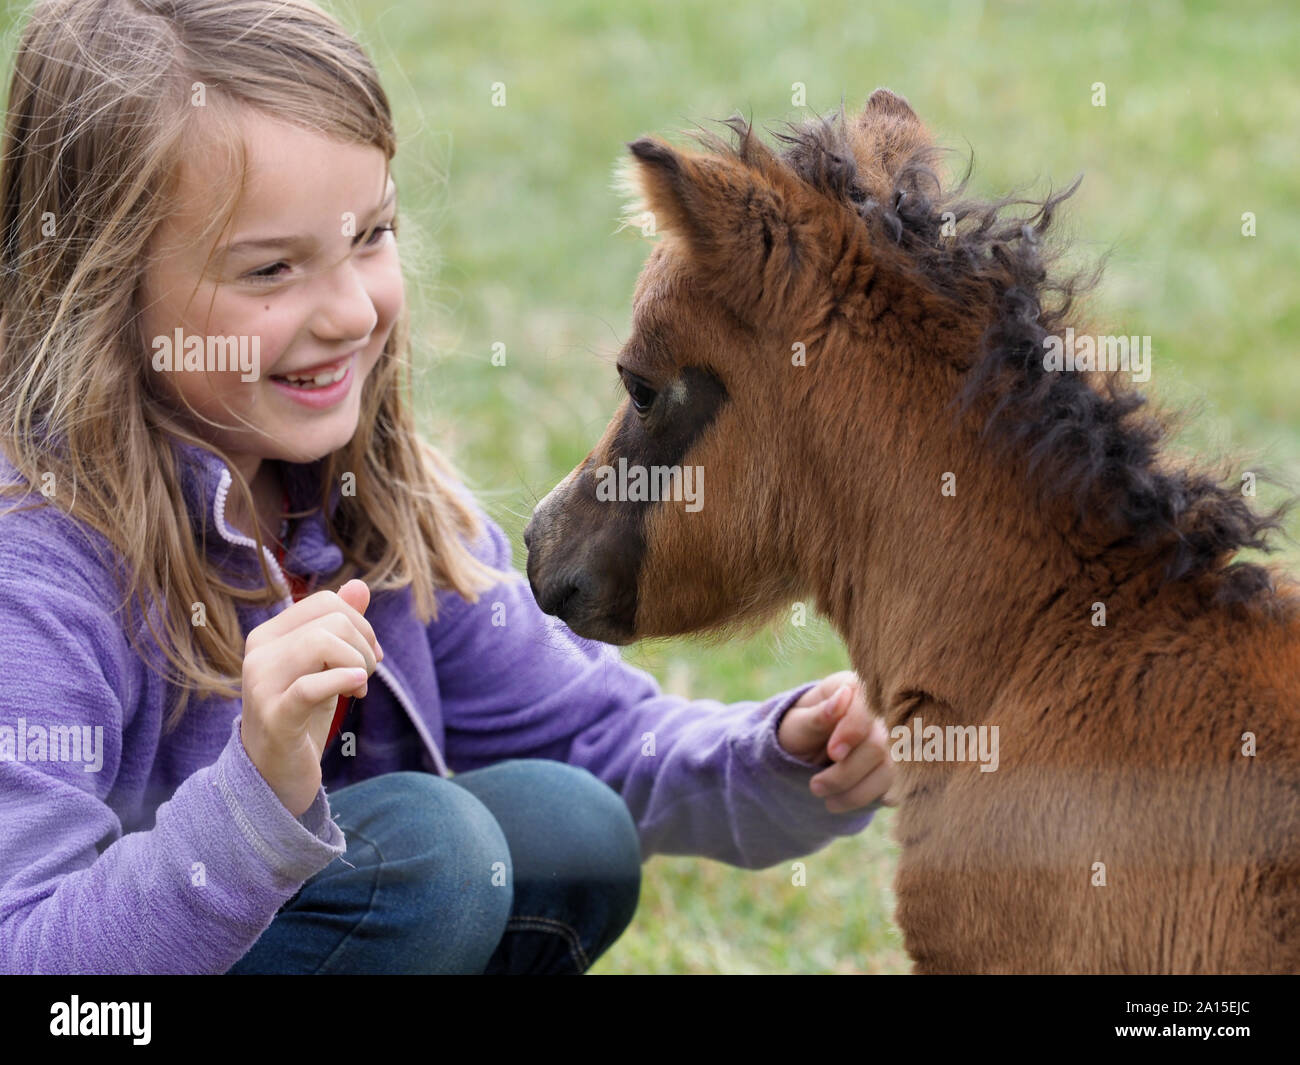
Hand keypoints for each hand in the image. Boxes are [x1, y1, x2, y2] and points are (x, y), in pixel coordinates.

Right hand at [239, 579, 382, 816]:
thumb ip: (340, 625)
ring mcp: (262, 685)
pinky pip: (310, 686)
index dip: (361, 625)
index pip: (326, 602)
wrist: (274, 774)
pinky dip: (342, 680)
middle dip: (364, 646)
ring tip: (359, 688)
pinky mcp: (274, 718)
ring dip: (358, 664)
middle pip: (332, 621)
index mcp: (268, 636)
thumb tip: (359, 584)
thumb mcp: (324, 666)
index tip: (368, 657)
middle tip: (365, 676)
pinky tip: (356, 687)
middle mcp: (258, 654)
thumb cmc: (301, 714)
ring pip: (323, 643)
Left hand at [778, 670, 895, 812]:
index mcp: (854, 689)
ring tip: (827, 801)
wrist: (802, 754)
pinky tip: (846, 799)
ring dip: (856, 793)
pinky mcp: (895, 768)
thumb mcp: (797, 724)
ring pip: (889, 771)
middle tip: (816, 787)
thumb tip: (842, 698)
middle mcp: (879, 713)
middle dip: (846, 772)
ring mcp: (891, 742)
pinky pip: (894, 788)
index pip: (868, 707)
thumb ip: (819, 714)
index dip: (853, 731)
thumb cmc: (797, 732)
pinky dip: (867, 798)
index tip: (833, 753)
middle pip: (879, 744)